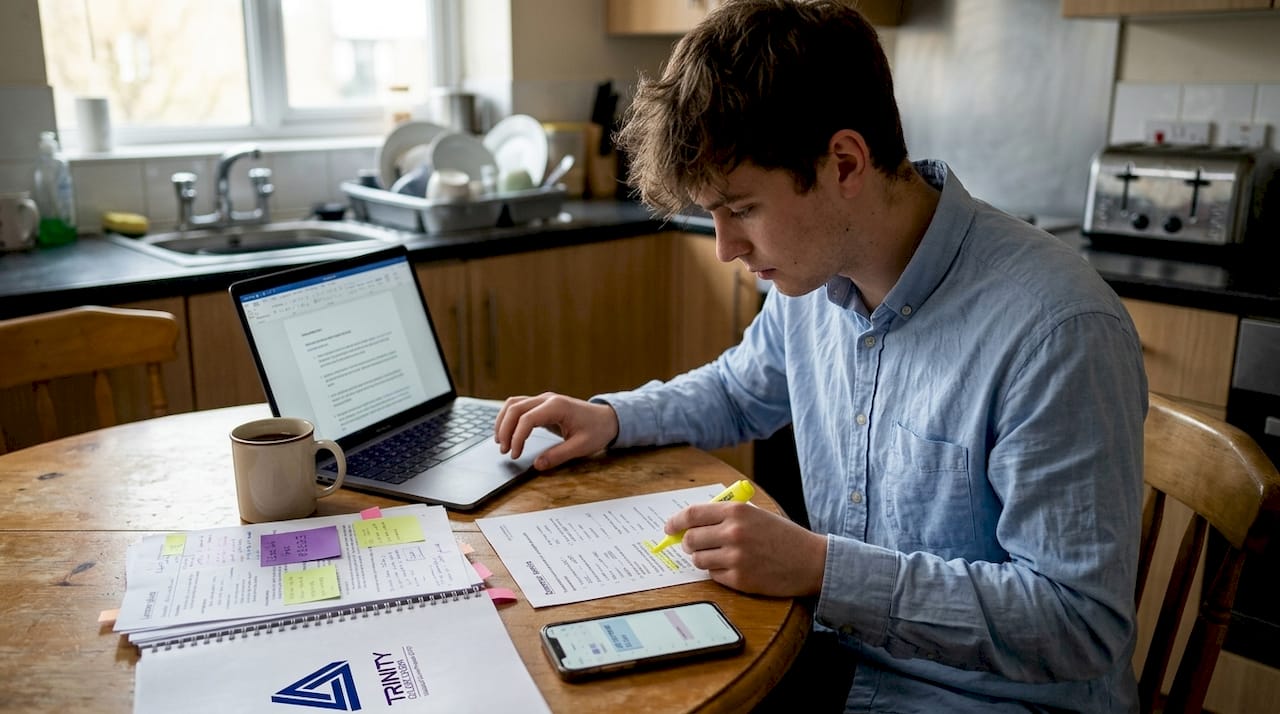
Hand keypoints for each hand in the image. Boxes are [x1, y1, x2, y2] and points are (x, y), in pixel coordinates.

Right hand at [495, 392, 619, 469]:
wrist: (607, 419)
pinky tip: (507, 434)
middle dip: (505, 429)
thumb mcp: (581, 447)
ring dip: (503, 422)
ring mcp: (544, 399)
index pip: (527, 418)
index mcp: (557, 406)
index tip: (515, 454)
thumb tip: (537, 465)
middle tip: (504, 451)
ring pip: (513, 404)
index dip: (517, 437)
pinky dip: (509, 418)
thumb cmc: (597, 430)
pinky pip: (519, 407)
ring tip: (501, 443)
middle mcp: (547, 399)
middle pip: (515, 408)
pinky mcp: (542, 405)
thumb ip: (558, 455)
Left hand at [668, 500, 826, 597]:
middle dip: (688, 543)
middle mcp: (733, 533)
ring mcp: (735, 558)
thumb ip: (725, 517)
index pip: (692, 514)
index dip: (676, 521)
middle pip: (690, 539)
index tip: (669, 527)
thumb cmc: (783, 536)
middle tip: (694, 545)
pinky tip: (735, 568)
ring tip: (720, 556)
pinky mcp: (739, 580)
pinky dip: (718, 572)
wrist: (810, 561)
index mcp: (736, 512)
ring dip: (703, 559)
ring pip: (698, 559)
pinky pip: (713, 576)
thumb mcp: (756, 515)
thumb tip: (691, 524)